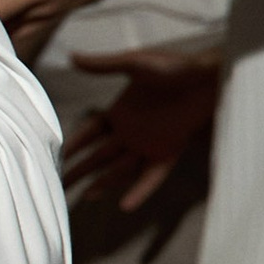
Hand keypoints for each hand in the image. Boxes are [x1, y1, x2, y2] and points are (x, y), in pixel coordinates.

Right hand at [61, 48, 219, 215]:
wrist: (208, 76)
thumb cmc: (174, 67)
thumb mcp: (135, 63)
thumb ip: (103, 66)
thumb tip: (72, 57)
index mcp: (120, 112)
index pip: (90, 133)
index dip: (74, 145)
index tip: (56, 156)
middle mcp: (131, 132)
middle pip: (99, 157)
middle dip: (80, 171)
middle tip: (60, 187)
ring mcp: (149, 145)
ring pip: (120, 170)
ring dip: (103, 184)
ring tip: (84, 198)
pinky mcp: (168, 153)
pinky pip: (151, 177)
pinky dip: (139, 191)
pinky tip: (124, 205)